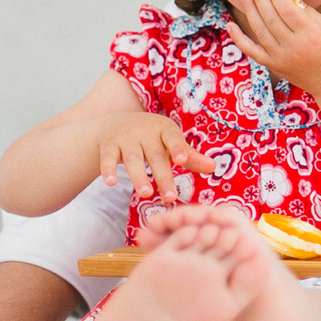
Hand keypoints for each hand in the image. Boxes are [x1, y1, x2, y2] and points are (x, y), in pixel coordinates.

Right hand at [95, 113, 214, 202]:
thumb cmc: (152, 137)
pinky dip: (108, 170)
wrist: (116, 123)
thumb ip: (189, 156)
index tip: (182, 159)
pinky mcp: (109, 146)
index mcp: (165, 129)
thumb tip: (213, 167)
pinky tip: (110, 183)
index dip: (178, 148)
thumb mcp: (170, 142)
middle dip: (163, 176)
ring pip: (132, 159)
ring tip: (146, 193)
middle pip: (155, 156)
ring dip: (138, 177)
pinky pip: (107, 159)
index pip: (173, 138)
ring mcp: (126, 138)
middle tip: (170, 197)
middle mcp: (145, 132)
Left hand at [227, 0, 320, 96]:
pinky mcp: (273, 65)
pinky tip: (230, 25)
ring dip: (250, 11)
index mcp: (310, 33)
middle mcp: (293, 46)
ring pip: (259, 30)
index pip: (287, 9)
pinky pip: (251, 50)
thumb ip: (307, 10)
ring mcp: (280, 57)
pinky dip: (238, 38)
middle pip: (270, 17)